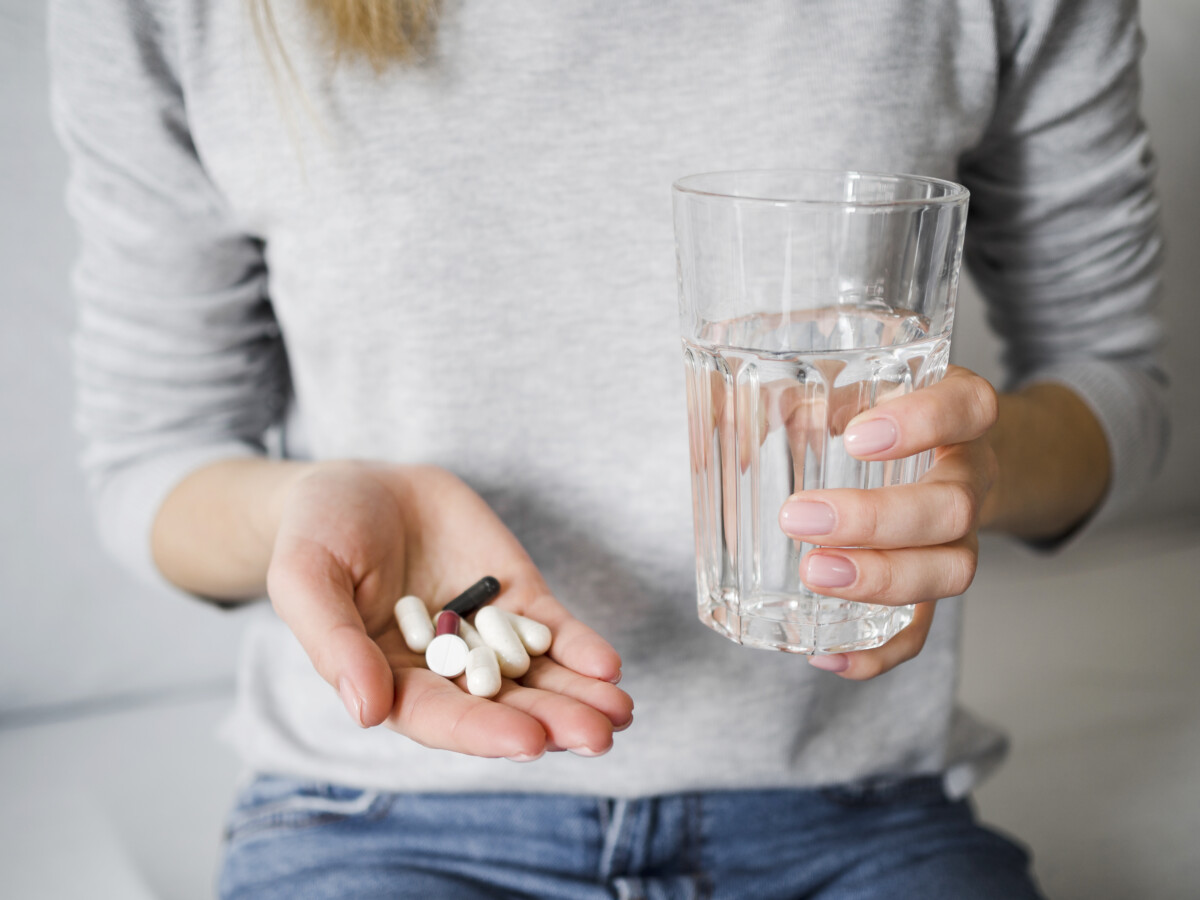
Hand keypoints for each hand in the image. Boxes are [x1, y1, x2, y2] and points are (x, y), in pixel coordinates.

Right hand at [266, 461, 632, 759]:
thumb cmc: (316, 534)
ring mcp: (484, 634)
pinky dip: (580, 648)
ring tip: (619, 712)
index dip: (484, 731)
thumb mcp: (306, 578)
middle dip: (551, 722)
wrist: (357, 484)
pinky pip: (552, 630)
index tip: (530, 741)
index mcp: (388, 679)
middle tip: (598, 737)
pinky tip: (608, 665)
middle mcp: (443, 670)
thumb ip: (333, 643)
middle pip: (501, 706)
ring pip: (537, 677)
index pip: (439, 717)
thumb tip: (367, 712)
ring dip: (579, 696)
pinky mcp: (513, 597)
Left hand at [778, 366, 999, 679]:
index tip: (856, 437)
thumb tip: (729, 419)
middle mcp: (969, 477)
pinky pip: (921, 630)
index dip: (922, 423)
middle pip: (952, 508)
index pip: (967, 409)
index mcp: (959, 414)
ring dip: (881, 581)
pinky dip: (878, 652)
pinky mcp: (932, 587)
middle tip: (800, 518)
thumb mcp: (856, 384)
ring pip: (950, 572)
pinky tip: (825, 654)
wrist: (949, 449)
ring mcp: (959, 538)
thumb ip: (801, 394)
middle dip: (875, 520)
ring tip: (814, 575)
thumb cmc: (885, 411)